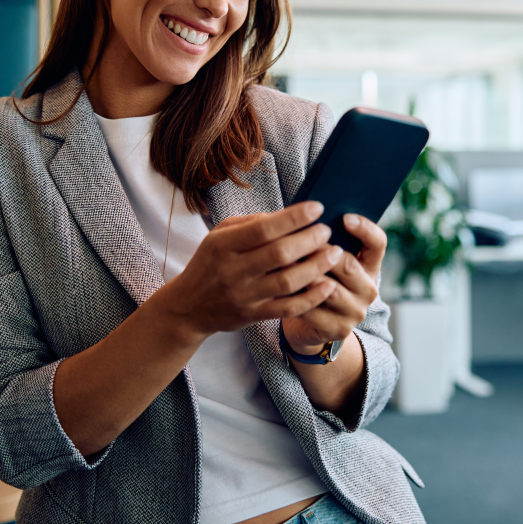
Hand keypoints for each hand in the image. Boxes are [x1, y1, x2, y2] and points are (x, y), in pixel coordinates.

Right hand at [156, 201, 344, 340]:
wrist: (187, 307)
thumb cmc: (209, 264)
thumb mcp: (218, 237)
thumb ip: (249, 224)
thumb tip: (285, 215)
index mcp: (223, 245)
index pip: (263, 228)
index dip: (293, 217)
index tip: (317, 208)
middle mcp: (232, 270)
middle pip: (279, 254)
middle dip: (309, 240)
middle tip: (327, 231)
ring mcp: (243, 295)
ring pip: (287, 281)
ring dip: (316, 266)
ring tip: (334, 253)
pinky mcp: (252, 315)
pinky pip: (287, 308)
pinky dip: (311, 298)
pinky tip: (328, 285)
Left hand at [282, 213, 385, 353]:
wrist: (312, 325)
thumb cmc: (316, 282)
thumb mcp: (327, 261)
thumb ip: (325, 241)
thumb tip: (308, 213)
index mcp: (370, 267)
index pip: (378, 243)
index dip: (365, 229)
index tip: (345, 217)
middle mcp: (368, 289)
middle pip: (349, 265)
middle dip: (322, 251)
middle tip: (299, 239)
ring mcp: (355, 312)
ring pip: (329, 289)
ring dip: (306, 274)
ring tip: (285, 261)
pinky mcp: (339, 329)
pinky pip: (314, 310)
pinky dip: (295, 298)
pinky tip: (278, 287)